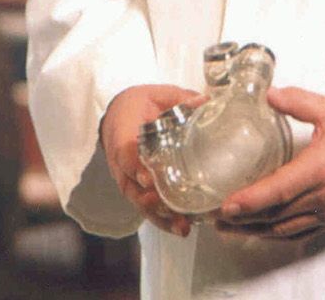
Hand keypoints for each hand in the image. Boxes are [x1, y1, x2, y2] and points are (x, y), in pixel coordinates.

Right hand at [99, 84, 197, 236]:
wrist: (118, 114)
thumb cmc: (140, 104)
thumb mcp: (157, 95)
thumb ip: (180, 99)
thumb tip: (206, 101)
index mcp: (123, 131)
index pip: (125, 151)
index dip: (136, 166)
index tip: (149, 179)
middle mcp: (122, 160)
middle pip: (132, 186)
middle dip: (152, 201)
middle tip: (172, 209)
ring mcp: (127, 177)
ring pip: (139, 202)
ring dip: (160, 216)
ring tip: (182, 226)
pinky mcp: (136, 187)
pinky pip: (145, 207)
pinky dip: (161, 219)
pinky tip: (180, 228)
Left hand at [214, 86, 324, 239]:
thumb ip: (299, 100)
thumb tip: (268, 94)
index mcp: (322, 168)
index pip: (280, 189)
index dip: (251, 200)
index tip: (226, 205)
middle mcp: (324, 196)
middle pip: (277, 214)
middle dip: (244, 219)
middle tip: (214, 217)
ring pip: (286, 228)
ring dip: (257, 230)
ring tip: (230, 227)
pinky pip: (302, 233)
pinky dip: (278, 234)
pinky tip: (263, 230)